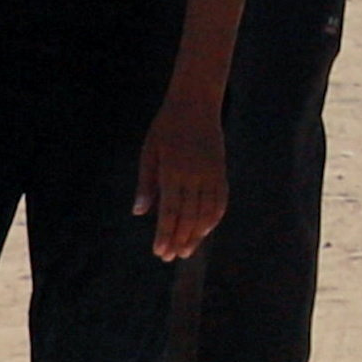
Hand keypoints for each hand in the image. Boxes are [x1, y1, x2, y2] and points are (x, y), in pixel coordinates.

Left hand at [138, 104, 229, 260]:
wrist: (196, 104)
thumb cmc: (166, 127)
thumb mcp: (149, 152)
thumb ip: (146, 183)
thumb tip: (140, 212)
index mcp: (173, 170)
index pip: (170, 211)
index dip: (165, 234)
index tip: (159, 252)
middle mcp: (195, 175)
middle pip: (189, 216)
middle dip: (179, 239)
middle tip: (170, 258)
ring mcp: (212, 174)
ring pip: (207, 212)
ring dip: (198, 234)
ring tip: (186, 250)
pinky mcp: (222, 171)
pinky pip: (221, 200)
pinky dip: (213, 219)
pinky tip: (205, 231)